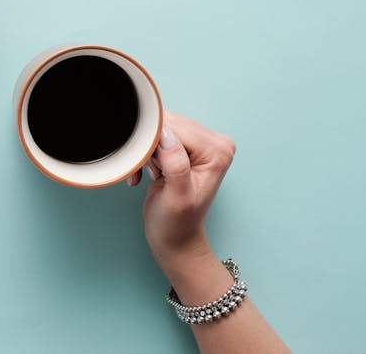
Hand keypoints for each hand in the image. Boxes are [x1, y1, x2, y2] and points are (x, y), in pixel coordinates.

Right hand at [131, 112, 236, 272]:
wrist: (176, 240)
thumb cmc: (177, 225)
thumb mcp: (177, 197)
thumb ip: (176, 164)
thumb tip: (164, 134)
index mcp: (218, 151)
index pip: (175, 129)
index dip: (155, 145)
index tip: (153, 168)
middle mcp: (214, 142)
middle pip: (167, 125)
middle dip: (150, 148)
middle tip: (154, 174)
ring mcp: (200, 144)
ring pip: (158, 129)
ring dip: (147, 152)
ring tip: (154, 176)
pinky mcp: (185, 147)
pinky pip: (156, 137)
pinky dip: (147, 155)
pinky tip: (150, 174)